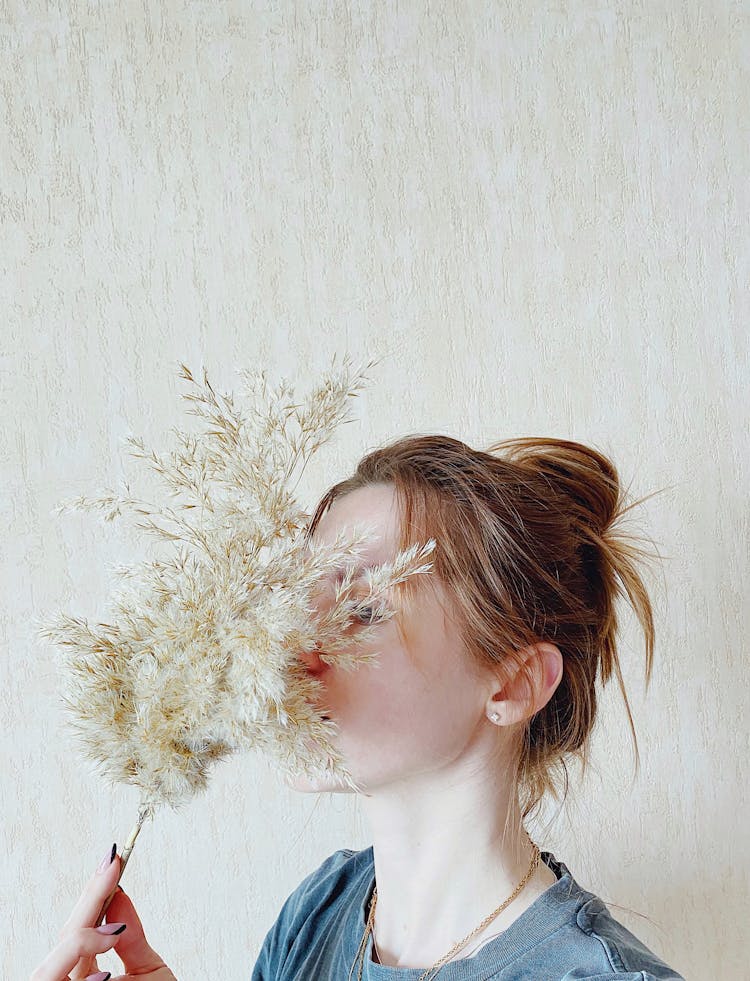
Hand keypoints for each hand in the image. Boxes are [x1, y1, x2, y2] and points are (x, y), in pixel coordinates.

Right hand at [30, 844, 176, 980]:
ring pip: (51, 964)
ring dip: (80, 938)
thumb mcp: (148, 969)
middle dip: (88, 901)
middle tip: (113, 864)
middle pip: (65, 937)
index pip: (79, 929)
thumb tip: (119, 894)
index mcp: (84, 973)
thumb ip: (133, 938)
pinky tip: (104, 967)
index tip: (113, 860)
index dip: (94, 894)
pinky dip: (77, 966)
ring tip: (113, 929)